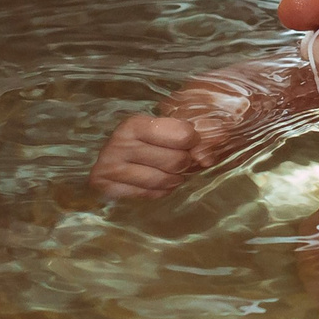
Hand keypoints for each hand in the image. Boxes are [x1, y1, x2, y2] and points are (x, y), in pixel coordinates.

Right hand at [90, 113, 206, 199]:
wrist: (109, 157)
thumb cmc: (142, 139)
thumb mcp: (162, 128)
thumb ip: (187, 136)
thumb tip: (208, 158)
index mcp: (135, 124)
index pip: (181, 135)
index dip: (194, 141)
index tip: (191, 142)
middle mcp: (120, 144)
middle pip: (175, 161)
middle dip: (185, 162)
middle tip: (182, 160)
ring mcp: (112, 168)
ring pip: (164, 180)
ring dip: (175, 178)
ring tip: (173, 172)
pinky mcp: (110, 188)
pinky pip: (151, 194)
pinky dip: (163, 190)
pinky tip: (160, 182)